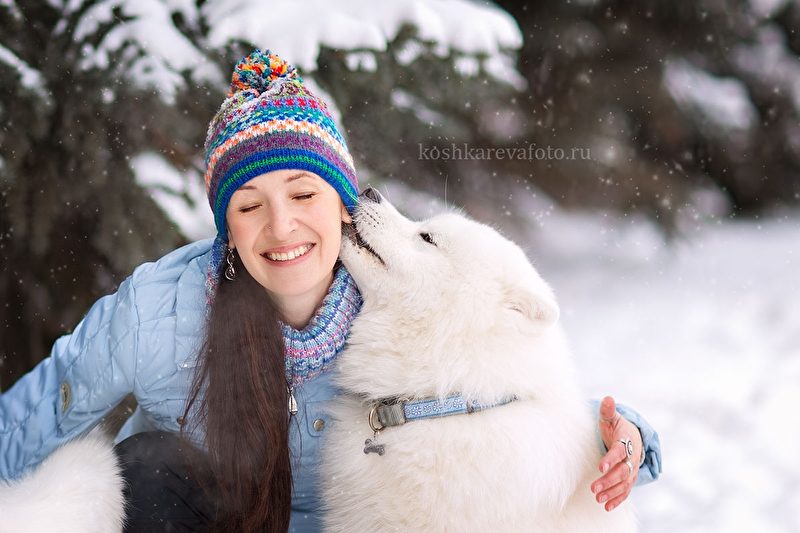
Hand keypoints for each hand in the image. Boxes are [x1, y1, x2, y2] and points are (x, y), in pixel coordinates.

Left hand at [591, 396, 641, 511]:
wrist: (632, 437)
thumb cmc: (617, 427)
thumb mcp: (612, 418)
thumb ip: (608, 411)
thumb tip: (608, 399)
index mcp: (627, 441)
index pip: (620, 451)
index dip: (611, 459)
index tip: (601, 466)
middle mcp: (632, 458)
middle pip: (623, 471)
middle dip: (609, 480)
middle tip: (594, 488)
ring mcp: (632, 469)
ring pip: (624, 483)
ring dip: (612, 492)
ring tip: (598, 498)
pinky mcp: (629, 478)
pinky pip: (625, 491)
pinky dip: (618, 499)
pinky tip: (606, 506)